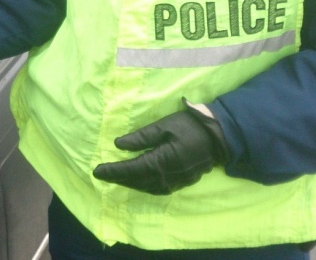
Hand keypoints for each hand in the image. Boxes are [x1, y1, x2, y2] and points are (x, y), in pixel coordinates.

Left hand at [92, 103, 231, 194]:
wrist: (218, 138)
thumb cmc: (190, 126)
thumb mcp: (163, 126)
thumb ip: (141, 137)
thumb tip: (118, 145)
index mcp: (162, 161)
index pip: (131, 169)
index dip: (113, 171)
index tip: (97, 171)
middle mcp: (167, 177)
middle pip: (137, 181)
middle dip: (119, 178)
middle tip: (103, 174)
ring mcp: (175, 182)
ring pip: (147, 188)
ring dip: (131, 183)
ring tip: (117, 177)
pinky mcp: (181, 183)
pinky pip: (158, 189)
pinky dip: (144, 186)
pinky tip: (138, 180)